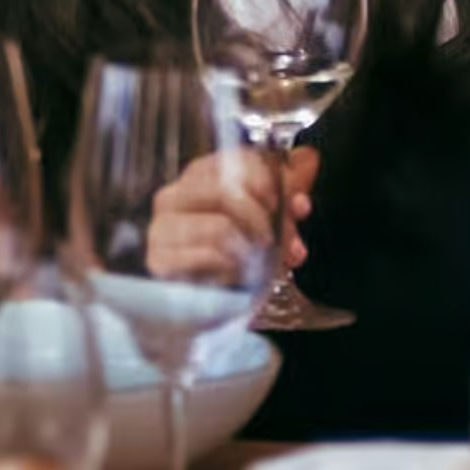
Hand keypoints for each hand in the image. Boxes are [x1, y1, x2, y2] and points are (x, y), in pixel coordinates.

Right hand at [146, 145, 317, 283]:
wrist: (195, 310)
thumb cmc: (231, 259)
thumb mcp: (268, 220)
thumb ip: (287, 189)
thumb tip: (309, 159)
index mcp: (197, 177)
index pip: (235, 161)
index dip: (268, 181)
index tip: (285, 204)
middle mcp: (173, 196)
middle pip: (228, 191)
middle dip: (262, 219)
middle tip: (273, 240)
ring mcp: (162, 228)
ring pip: (221, 227)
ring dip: (249, 250)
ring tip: (254, 263)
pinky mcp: (159, 260)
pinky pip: (209, 257)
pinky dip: (232, 269)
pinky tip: (234, 277)